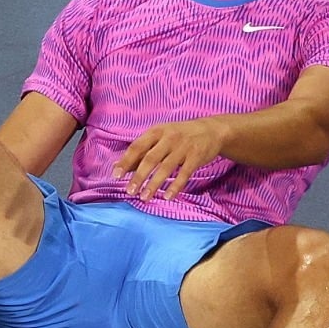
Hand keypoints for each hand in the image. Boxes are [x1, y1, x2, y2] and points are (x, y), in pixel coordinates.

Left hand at [113, 118, 227, 199]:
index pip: (137, 147)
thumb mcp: (159, 137)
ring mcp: (183, 147)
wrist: (212, 130)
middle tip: (130, 191)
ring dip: (154, 184)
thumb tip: (116, 166)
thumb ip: (140, 152)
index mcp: (156, 132)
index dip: (126, 161)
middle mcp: (169, 138)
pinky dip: (175, 186)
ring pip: (165, 168)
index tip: (116, 176)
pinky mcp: (196, 157)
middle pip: (150, 159)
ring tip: (144, 197)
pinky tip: (167, 197)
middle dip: (139, 176)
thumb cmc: (180, 135)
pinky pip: (184, 174)